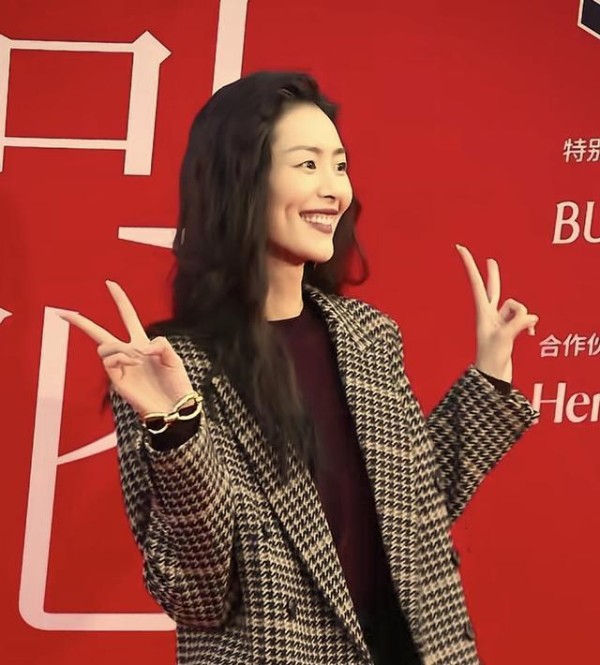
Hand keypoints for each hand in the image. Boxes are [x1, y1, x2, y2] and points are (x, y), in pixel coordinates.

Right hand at [59, 281, 193, 415]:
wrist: (175, 406)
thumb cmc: (176, 383)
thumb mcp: (173, 357)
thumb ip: (160, 344)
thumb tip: (141, 348)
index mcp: (143, 344)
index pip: (128, 317)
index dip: (120, 300)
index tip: (110, 283)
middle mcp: (128, 353)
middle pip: (100, 334)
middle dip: (82, 323)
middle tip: (64, 312)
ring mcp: (120, 366)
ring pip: (105, 345)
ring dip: (122, 347)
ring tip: (139, 359)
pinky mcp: (116, 379)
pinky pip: (109, 359)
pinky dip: (122, 356)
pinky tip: (135, 363)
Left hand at [456, 245, 538, 382]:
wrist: (492, 377)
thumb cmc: (492, 359)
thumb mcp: (504, 339)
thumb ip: (518, 324)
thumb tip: (532, 317)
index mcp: (482, 312)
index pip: (476, 283)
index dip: (470, 265)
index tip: (459, 248)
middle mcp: (490, 314)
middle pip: (493, 289)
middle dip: (493, 275)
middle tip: (490, 260)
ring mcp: (500, 322)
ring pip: (518, 307)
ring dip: (524, 316)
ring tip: (521, 332)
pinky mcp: (509, 329)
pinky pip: (525, 318)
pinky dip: (529, 324)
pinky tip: (532, 334)